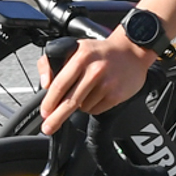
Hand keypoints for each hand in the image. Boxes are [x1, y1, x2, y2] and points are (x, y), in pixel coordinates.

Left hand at [36, 33, 154, 133]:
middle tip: (48, 127)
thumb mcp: (73, 48)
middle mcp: (94, 70)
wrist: (131, 51)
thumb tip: (45, 84)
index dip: (50, 101)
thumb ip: (52, 62)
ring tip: (88, 90)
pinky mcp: (116, 95)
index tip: (44, 112)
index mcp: (81, 57)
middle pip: (70, 101)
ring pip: (83, 107)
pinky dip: (92, 106)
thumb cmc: (99, 52)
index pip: (60, 84)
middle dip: (57, 117)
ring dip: (79, 105)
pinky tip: (98, 94)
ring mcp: (107, 84)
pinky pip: (95, 109)